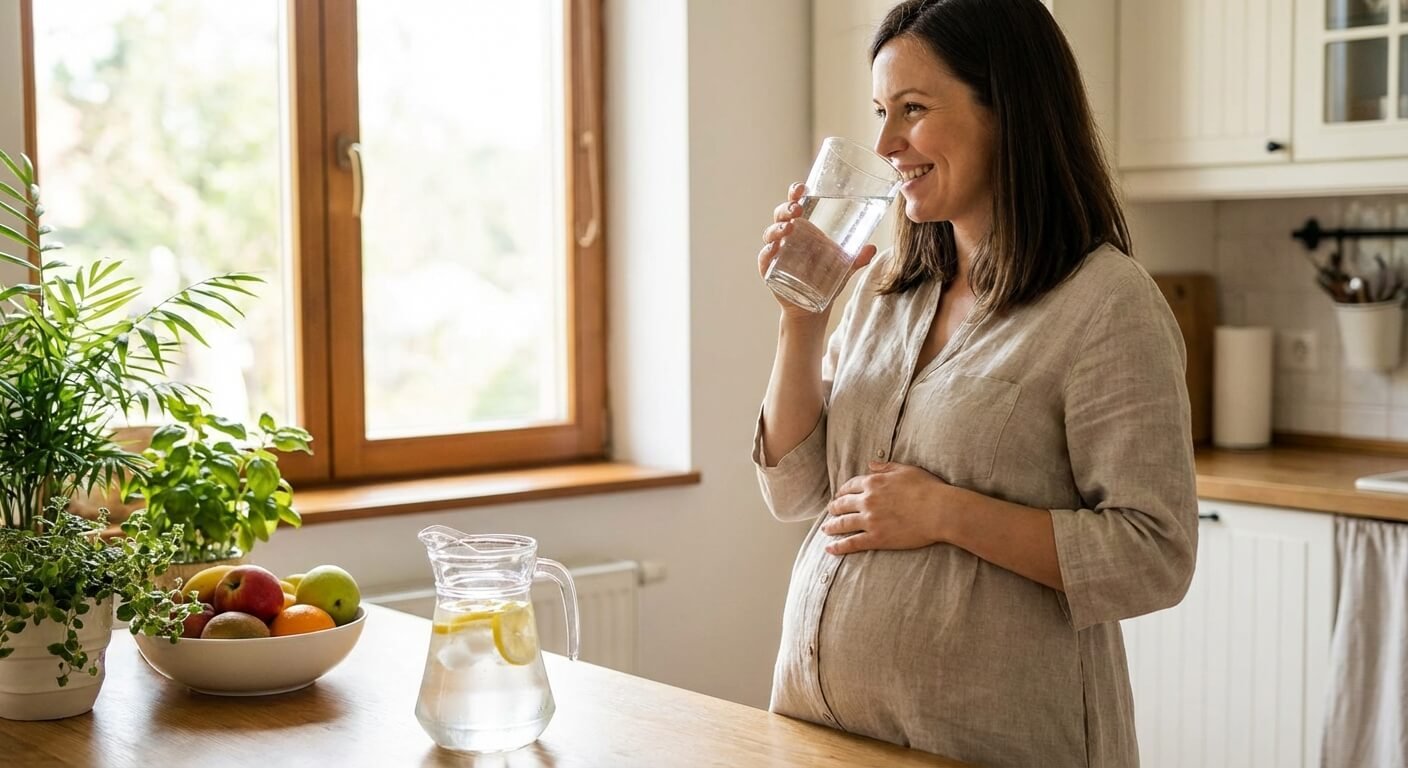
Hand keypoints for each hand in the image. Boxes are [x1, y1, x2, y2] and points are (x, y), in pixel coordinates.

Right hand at [758, 182, 876, 319]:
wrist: (813, 307)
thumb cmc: (825, 279)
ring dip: (777, 228)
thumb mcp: (844, 267)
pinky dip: (767, 252)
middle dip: (786, 209)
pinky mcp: (769, 270)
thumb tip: (873, 248)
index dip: (795, 194)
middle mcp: (787, 237)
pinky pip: (764, 258)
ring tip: (789, 227)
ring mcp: (776, 253)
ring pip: (770, 234)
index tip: (801, 188)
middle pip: (780, 215)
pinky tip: (775, 248)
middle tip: (797, 208)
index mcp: (803, 228)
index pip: (795, 204)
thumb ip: (857, 258)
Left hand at [820, 461, 951, 555]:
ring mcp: (870, 520)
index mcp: (874, 482)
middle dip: (834, 508)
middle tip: (830, 511)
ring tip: (825, 529)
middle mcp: (868, 500)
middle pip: (843, 504)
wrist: (940, 511)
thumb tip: (871, 464)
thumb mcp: (906, 470)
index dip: (843, 491)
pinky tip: (829, 549)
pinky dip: (838, 546)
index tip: (839, 495)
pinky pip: (852, 543)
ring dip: (831, 526)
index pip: (850, 485)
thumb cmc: (928, 488)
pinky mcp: (876, 538)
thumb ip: (886, 467)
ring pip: (843, 523)